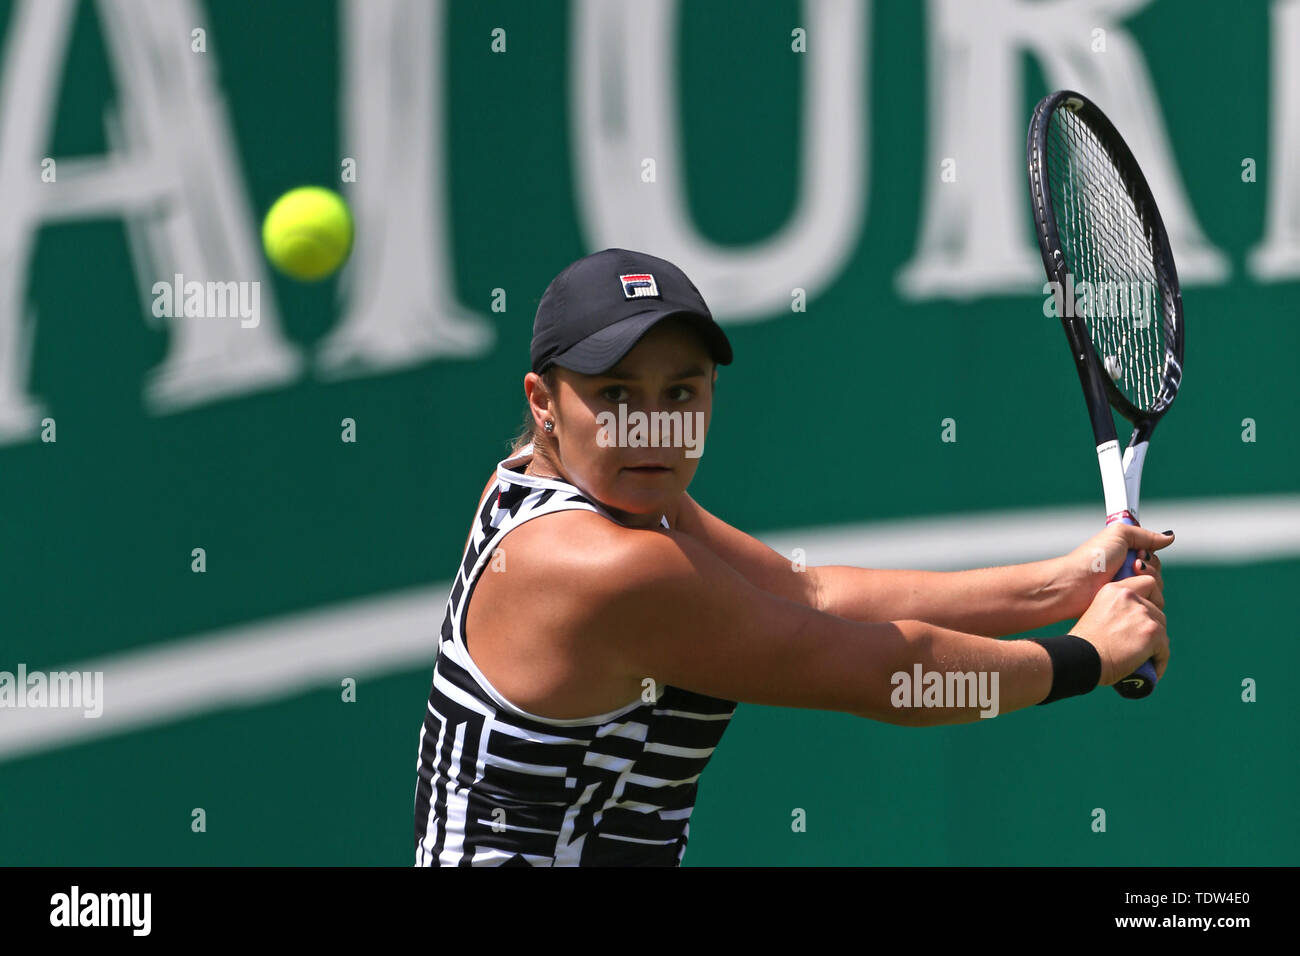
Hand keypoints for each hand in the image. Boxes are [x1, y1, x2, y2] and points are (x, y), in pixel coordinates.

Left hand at [1056, 526, 1172, 617]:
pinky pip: (1150, 603)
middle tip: (1133, 566)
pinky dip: (1144, 596)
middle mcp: (1127, 572)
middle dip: (1149, 568)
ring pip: (1156, 588)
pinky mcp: (1127, 606)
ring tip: (1127, 578)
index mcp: (1125, 556)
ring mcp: (1127, 589)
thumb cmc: (1094, 558)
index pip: (1152, 557)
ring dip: (1146, 581)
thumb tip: (1170, 537)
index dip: (1149, 556)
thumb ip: (1144, 535)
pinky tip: (1130, 592)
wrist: (1078, 584)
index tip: (1138, 554)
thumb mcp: (1118, 535)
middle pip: (1157, 572)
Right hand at [1070, 575, 1168, 685]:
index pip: (1148, 583)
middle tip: (1143, 642)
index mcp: (1114, 590)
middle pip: (1157, 609)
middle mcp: (1129, 596)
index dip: (1153, 597)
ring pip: (1162, 629)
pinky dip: (1160, 660)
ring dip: (1157, 644)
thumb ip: (1115, 611)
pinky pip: (1164, 649)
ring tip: (1147, 658)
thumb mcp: (1096, 615)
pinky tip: (1152, 670)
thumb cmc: (1083, 644)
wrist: (1079, 658)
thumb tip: (1131, 624)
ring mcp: (1142, 613)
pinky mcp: (1152, 632)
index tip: (1148, 612)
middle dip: (1152, 626)